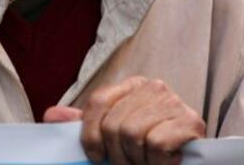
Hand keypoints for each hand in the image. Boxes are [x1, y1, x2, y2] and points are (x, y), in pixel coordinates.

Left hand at [44, 76, 204, 164]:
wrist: (187, 160)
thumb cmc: (146, 147)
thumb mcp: (112, 134)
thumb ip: (85, 124)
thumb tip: (52, 115)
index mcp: (132, 86)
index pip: (98, 102)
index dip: (90, 134)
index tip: (96, 156)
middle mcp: (153, 87)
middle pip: (114, 124)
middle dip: (118, 155)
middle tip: (129, 164)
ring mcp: (174, 102)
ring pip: (133, 135)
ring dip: (138, 161)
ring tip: (147, 163)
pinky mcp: (191, 121)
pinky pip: (156, 144)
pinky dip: (157, 162)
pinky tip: (166, 161)